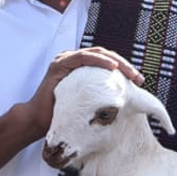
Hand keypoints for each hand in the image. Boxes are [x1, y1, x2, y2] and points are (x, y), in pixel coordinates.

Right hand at [25, 47, 143, 133]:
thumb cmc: (62, 115)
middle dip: (124, 66)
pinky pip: (83, 58)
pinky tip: (112, 67)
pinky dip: (99, 61)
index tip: (139, 81)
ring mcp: (65, 60)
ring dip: (116, 62)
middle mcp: (73, 60)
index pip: (107, 62)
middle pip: (105, 56)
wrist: (38, 121)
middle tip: (138, 78)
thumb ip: (101, 95)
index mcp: (81, 67)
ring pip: (97, 54)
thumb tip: (126, 101)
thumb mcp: (89, 103)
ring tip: (130, 73)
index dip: (125, 69)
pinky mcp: (59, 64)